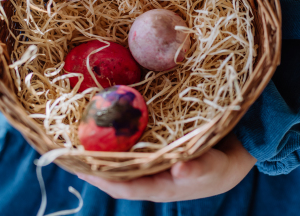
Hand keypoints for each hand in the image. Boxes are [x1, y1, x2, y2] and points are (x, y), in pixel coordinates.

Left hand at [76, 133, 256, 201]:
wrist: (233, 153)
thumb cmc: (223, 166)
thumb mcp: (216, 168)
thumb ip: (200, 169)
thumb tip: (180, 170)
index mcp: (159, 186)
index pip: (123, 186)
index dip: (100, 177)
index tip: (77, 166)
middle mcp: (149, 175)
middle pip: (112, 171)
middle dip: (90, 160)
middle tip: (65, 144)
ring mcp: (150, 161)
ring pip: (118, 155)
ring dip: (99, 145)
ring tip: (76, 128)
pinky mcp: (153, 145)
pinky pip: (130, 140)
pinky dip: (116, 131)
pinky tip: (105, 114)